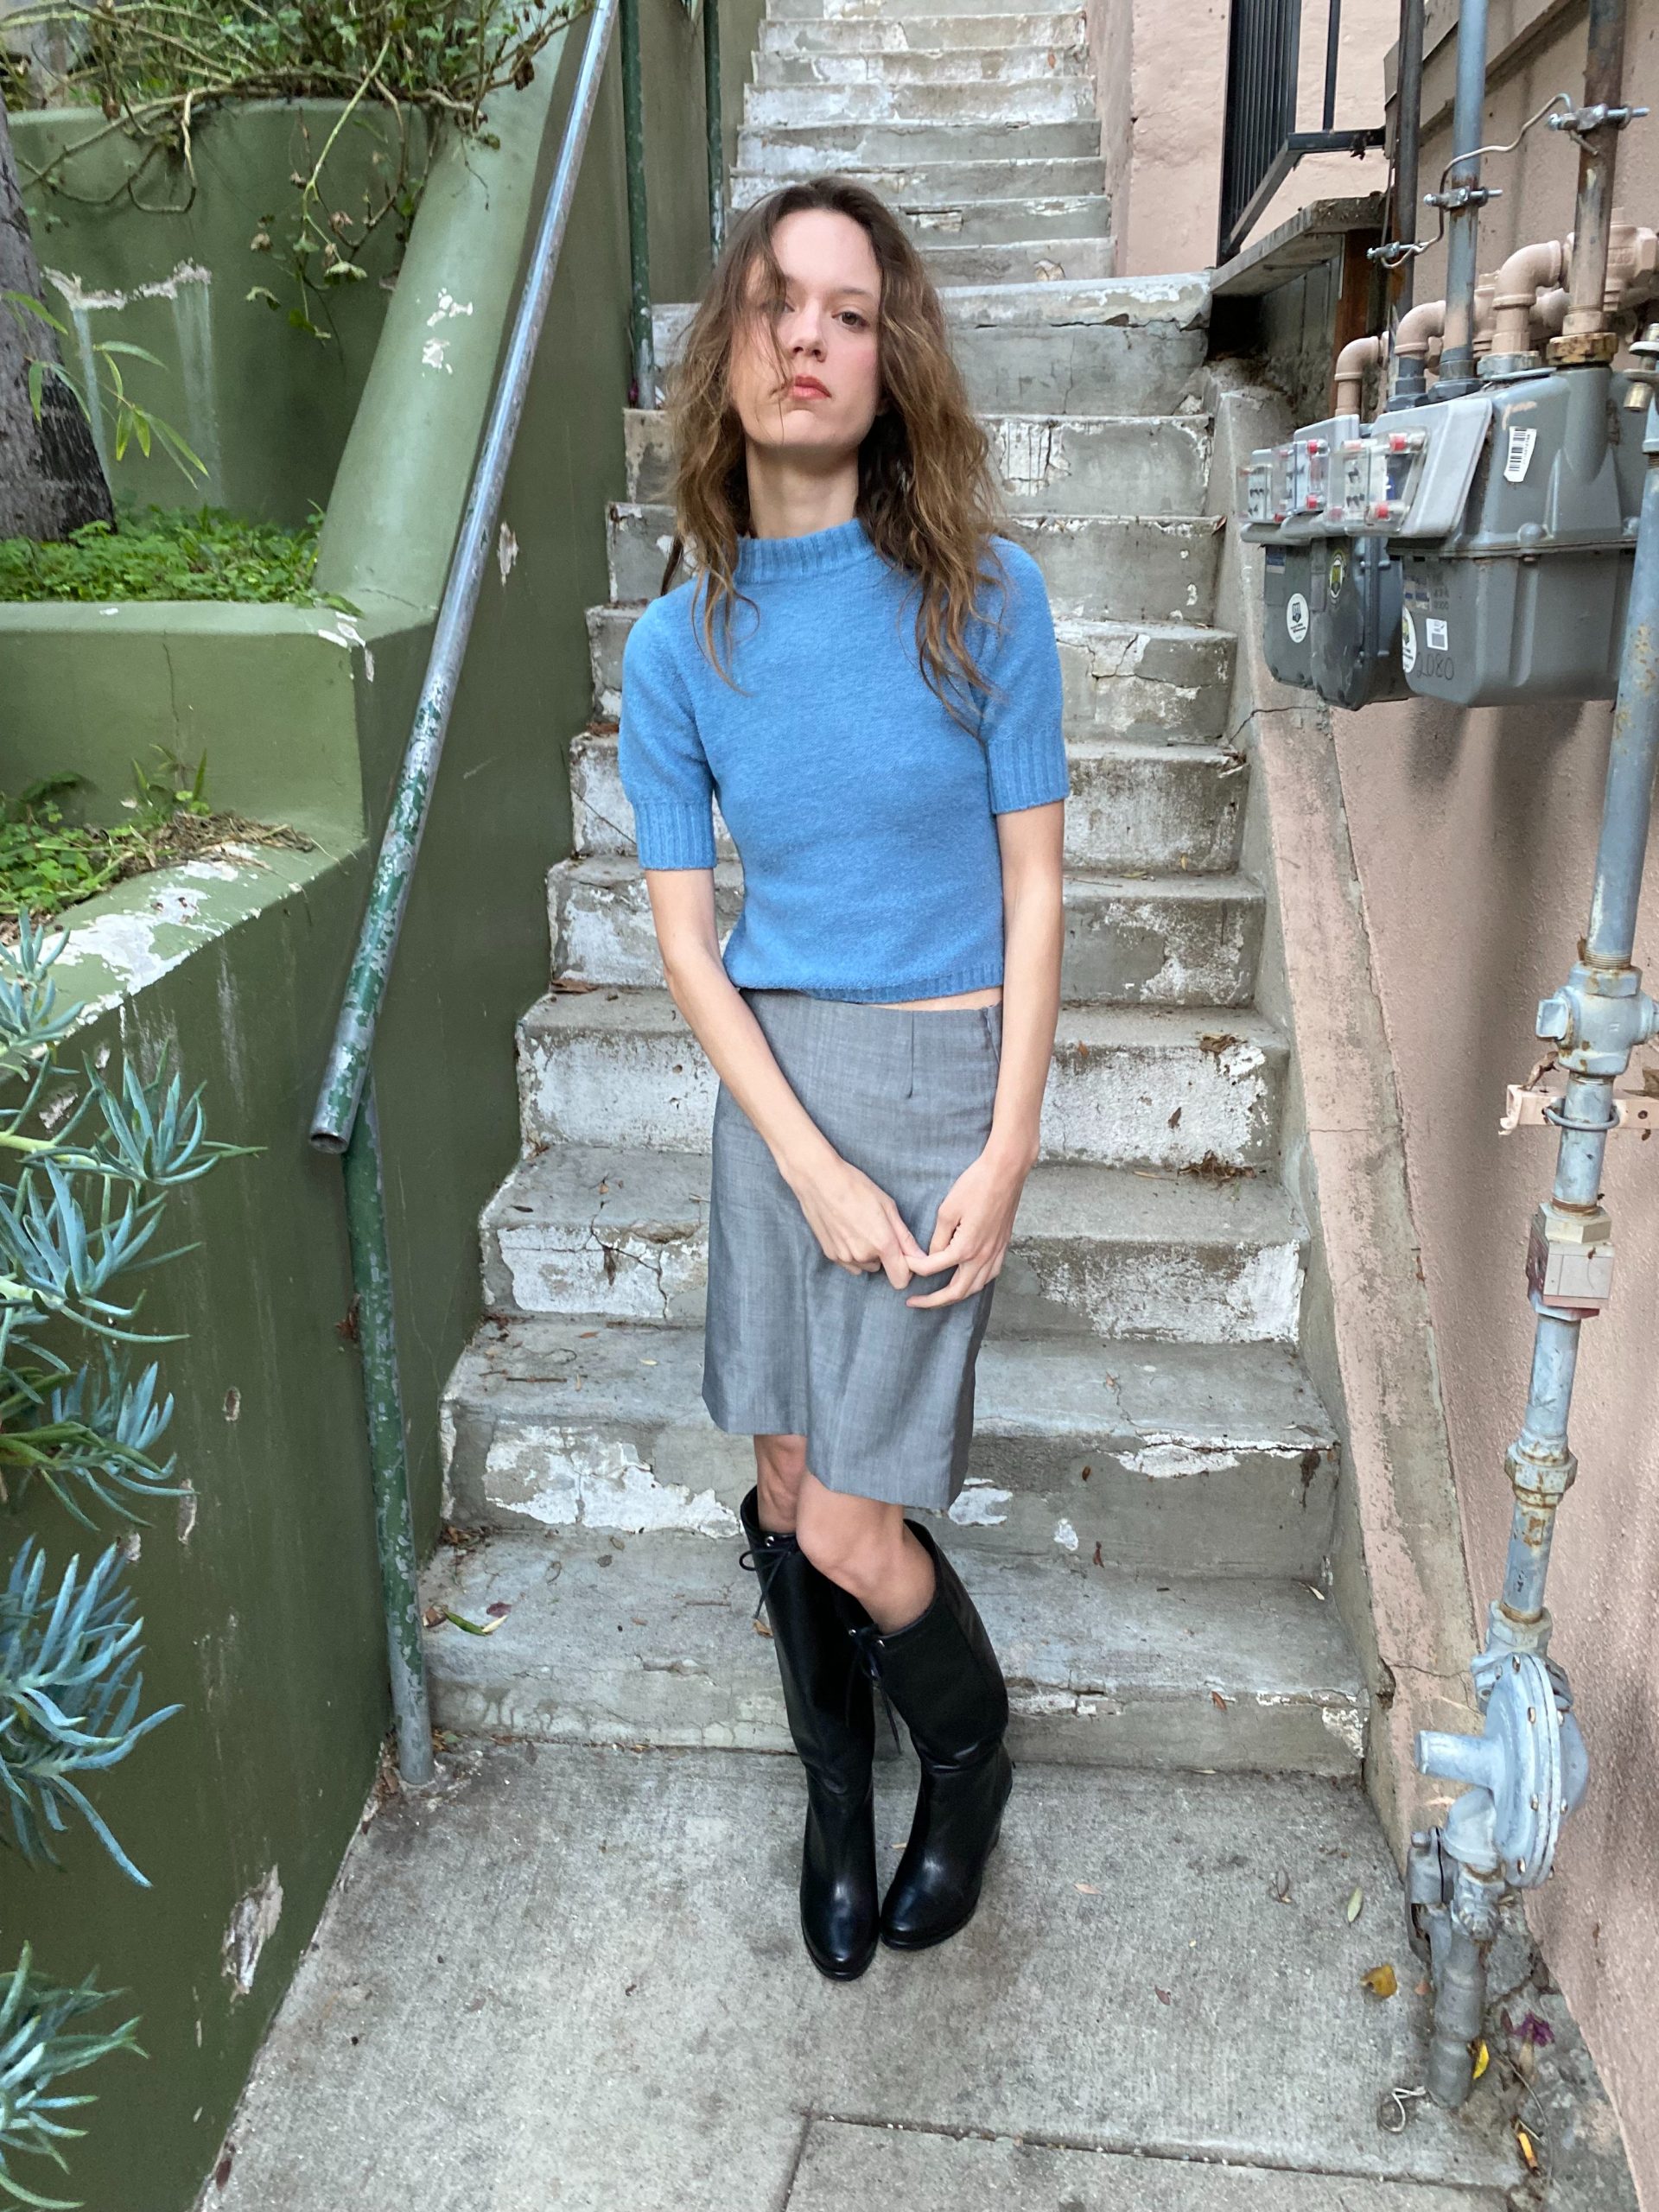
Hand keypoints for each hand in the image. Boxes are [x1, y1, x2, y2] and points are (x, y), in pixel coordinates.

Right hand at [789, 1153, 935, 1289]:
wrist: (819, 1180)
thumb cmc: (856, 1187)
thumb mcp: (888, 1207)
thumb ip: (905, 1238)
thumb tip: (921, 1258)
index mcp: (882, 1244)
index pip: (901, 1279)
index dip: (906, 1269)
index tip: (903, 1254)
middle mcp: (863, 1256)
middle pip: (883, 1269)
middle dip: (884, 1255)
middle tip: (876, 1229)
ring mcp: (844, 1257)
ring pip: (865, 1265)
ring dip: (867, 1254)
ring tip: (859, 1227)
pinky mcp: (830, 1255)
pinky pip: (850, 1263)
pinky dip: (852, 1253)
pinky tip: (846, 1231)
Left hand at [904, 1145, 1028, 1307]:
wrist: (1006, 1172)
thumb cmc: (976, 1185)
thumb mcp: (947, 1210)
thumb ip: (938, 1238)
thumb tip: (933, 1255)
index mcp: (966, 1248)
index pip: (933, 1268)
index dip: (914, 1267)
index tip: (904, 1262)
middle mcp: (983, 1257)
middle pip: (956, 1291)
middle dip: (933, 1301)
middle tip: (914, 1302)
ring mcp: (995, 1254)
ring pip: (974, 1288)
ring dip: (954, 1296)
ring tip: (937, 1298)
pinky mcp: (1002, 1247)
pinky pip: (988, 1276)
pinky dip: (974, 1285)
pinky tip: (966, 1281)